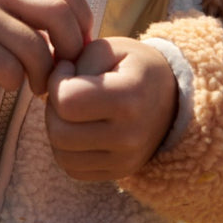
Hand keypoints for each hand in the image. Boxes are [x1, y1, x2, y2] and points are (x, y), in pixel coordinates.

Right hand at [0, 0, 92, 99]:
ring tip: (38, 86)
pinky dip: (15, 83)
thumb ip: (52, 22)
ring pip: (35, 48)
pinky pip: (9, 69)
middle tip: (64, 74)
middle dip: (70, 51)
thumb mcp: (23, 23)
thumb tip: (91, 42)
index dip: (84, 24)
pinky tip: (7, 83)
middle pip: (58, 15)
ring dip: (43, 76)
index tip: (80, 51)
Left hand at [45, 37, 177, 181]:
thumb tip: (50, 86)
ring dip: (57, 129)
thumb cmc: (134, 68)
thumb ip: (76, 61)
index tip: (68, 69)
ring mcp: (125, 160)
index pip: (67, 101)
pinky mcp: (118, 173)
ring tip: (73, 110)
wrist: (172, 99)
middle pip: (59, 132)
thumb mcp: (109, 49)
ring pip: (61, 155)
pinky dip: (67, 149)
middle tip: (66, 91)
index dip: (56, 81)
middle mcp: (129, 136)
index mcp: (129, 98)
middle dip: (52, 107)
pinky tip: (79, 128)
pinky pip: (72, 169)